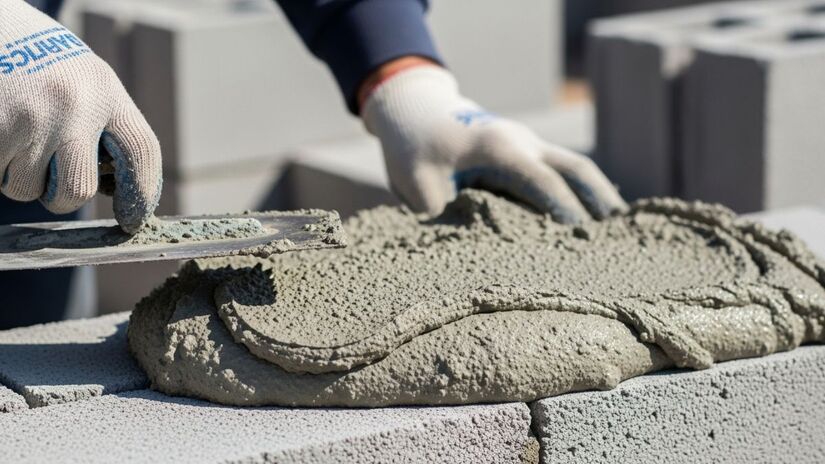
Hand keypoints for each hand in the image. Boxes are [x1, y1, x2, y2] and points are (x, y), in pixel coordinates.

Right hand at [0, 0, 160, 232]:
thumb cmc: (50, 71)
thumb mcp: (92, 85)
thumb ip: (109, 131)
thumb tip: (117, 192)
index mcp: (107, 94)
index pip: (141, 153)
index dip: (142, 193)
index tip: (132, 219)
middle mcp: (75, 106)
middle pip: (78, 190)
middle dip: (62, 197)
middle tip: (51, 176)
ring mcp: (30, 117)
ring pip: (25, 189)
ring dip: (20, 176)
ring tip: (19, 135)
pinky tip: (1, 132)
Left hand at [361, 65, 625, 222]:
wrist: (415, 110)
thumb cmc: (414, 150)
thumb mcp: (418, 186)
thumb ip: (442, 218)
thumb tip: (462, 257)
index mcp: (500, 149)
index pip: (545, 183)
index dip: (566, 214)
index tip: (582, 244)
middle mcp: (523, 141)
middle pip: (577, 170)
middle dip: (600, 204)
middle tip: (619, 243)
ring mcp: (529, 142)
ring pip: (577, 167)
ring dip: (599, 196)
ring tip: (619, 235)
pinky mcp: (527, 150)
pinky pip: (564, 169)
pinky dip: (583, 191)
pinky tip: (594, 219)